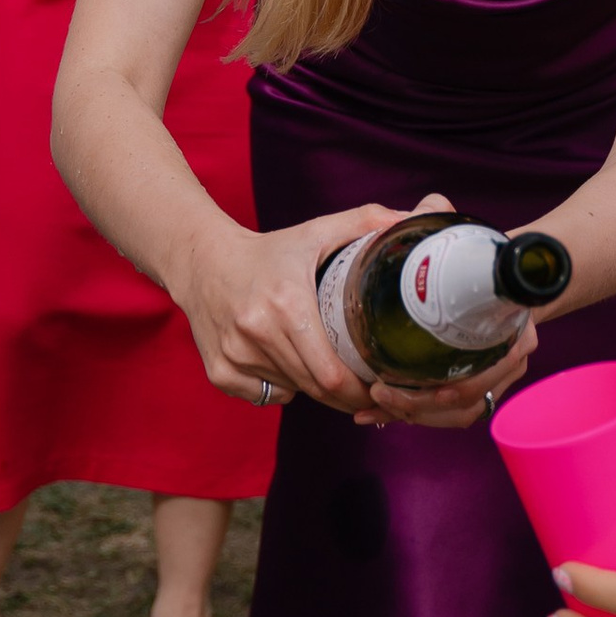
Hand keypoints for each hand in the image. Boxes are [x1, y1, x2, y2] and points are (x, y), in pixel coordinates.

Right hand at [171, 199, 408, 415]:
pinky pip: (265, 397)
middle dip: (344, 394)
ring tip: (322, 364)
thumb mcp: (315, 233)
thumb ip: (365, 223)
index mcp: (287, 304)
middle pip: (315, 388)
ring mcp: (235, 356)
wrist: (202, 261)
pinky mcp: (219, 372)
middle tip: (364, 386)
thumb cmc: (267, 251)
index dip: (359, 387)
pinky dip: (281, 388)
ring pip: (292, 392)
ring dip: (313, 388)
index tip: (378, 384)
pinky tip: (284, 362)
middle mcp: (257, 333)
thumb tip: (413, 219)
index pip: (331, 373)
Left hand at [350, 186, 535, 430]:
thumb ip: (440, 218)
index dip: (446, 387)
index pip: (487, 372)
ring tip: (372, 405)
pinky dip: (414, 415)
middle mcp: (512, 360)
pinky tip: (376, 413)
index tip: (396, 380)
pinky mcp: (476, 387)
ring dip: (415, 415)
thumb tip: (429, 205)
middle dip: (419, 405)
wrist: (492, 271)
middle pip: (468, 401)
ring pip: (458, 414)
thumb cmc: (474, 257)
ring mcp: (496, 377)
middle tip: (376, 393)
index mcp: (515, 329)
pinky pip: (449, 415)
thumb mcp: (457, 237)